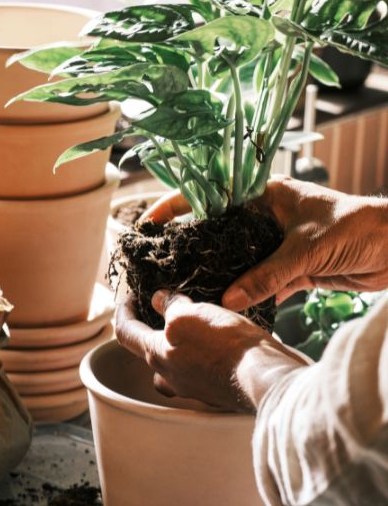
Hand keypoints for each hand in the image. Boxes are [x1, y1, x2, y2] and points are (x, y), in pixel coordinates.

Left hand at [114, 290, 310, 412]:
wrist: (265, 377)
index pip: (125, 333)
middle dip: (154, 327)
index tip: (130, 298)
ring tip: (196, 322)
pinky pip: (199, 368)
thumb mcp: (194, 314)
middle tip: (166, 307)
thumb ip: (172, 307)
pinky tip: (217, 340)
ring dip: (179, 343)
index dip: (123, 312)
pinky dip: (201, 353)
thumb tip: (160, 300)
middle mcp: (169, 376)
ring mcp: (191, 387)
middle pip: (149, 349)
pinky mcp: (214, 389)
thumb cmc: (227, 346)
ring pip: (175, 361)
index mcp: (157, 355)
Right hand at [141, 179, 387, 310]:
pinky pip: (257, 284)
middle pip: (217, 231)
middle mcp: (265, 217)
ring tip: (186, 293)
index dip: (176, 206)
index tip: (149, 224)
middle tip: (162, 266)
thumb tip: (229, 302)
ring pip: (235, 260)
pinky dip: (244, 297)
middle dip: (191, 248)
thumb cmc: (356, 229)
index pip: (211, 195)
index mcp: (265, 195)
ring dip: (216, 276)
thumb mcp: (306, 250)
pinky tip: (224, 310)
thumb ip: (266, 275)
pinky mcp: (290, 271)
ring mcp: (276, 245)